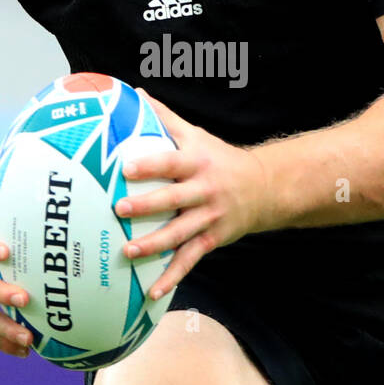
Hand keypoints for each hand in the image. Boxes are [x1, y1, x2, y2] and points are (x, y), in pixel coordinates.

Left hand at [115, 93, 270, 299]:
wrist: (264, 188)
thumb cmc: (219, 158)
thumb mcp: (196, 135)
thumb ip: (165, 117)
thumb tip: (133, 93)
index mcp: (197, 163)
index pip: (171, 162)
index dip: (150, 164)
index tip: (125, 167)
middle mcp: (204, 191)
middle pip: (173, 200)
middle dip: (147, 205)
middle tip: (119, 208)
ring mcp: (209, 218)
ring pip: (180, 234)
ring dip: (154, 244)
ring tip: (128, 252)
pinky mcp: (212, 239)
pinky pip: (190, 260)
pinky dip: (172, 276)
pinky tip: (152, 291)